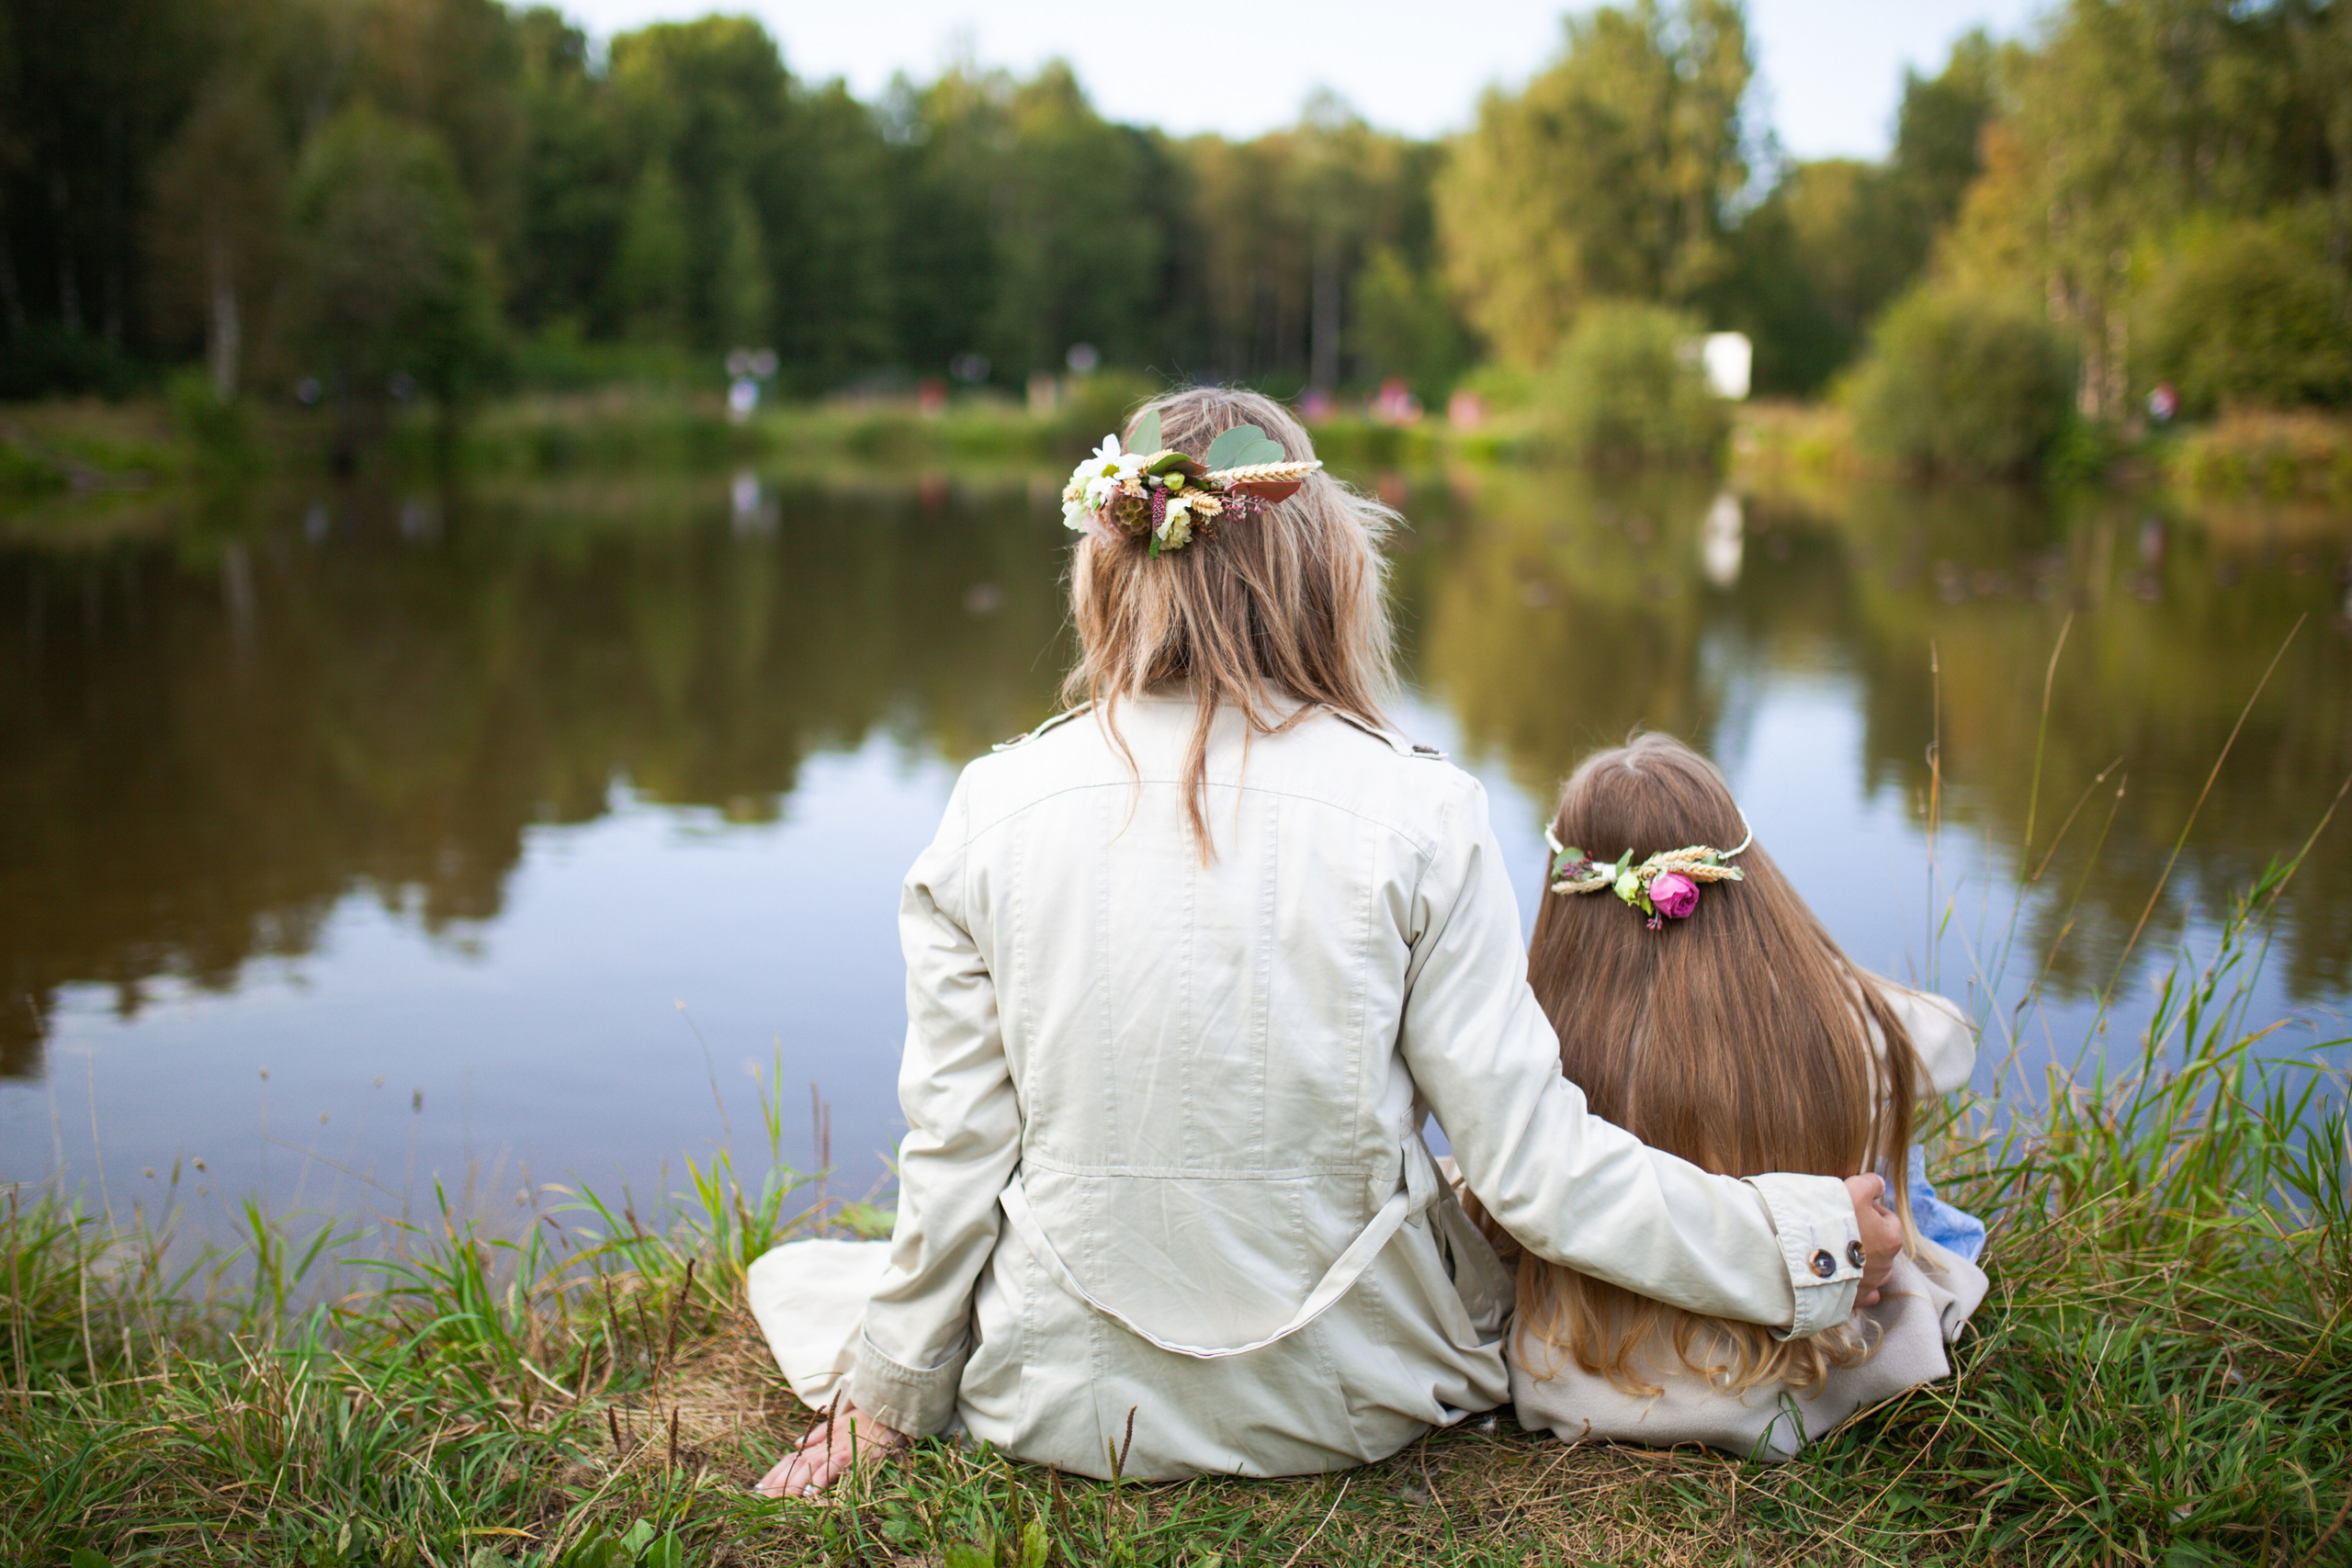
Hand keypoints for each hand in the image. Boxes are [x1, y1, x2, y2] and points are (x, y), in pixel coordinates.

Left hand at [754, 1400, 906, 1498]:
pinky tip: (808, 1494)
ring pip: (807, 1468)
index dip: (774, 1473)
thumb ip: (818, 1435)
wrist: (889, 1408)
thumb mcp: (840, 1425)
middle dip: (776, 1483)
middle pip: (793, 1465)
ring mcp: (836, 1449)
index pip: (790, 1458)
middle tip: (760, 1501)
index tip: (758, 1489)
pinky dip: (819, 1480)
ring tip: (777, 1502)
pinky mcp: (850, 1454)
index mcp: (820, 1441)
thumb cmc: (867, 1420)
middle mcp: (823, 1445)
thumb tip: (796, 1442)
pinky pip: (830, 1468)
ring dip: (790, 1486)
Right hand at [1844, 1173, 1900, 1306]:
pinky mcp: (1855, 1299)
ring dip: (1861, 1261)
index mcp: (1890, 1237)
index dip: (1870, 1210)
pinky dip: (1856, 1285)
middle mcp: (1886, 1264)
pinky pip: (1863, 1293)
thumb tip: (1878, 1183)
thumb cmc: (1833, 1220)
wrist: (1806, 1255)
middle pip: (1881, 1245)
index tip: (1850, 1208)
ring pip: (1874, 1270)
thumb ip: (1870, 1183)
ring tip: (1838, 1251)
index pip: (1888, 1219)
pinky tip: (1844, 1276)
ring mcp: (1870, 1284)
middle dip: (1866, 1236)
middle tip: (1841, 1227)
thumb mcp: (1853, 1189)